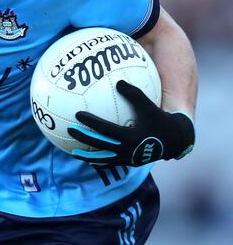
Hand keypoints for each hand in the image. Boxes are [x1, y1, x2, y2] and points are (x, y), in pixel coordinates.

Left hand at [67, 80, 194, 166]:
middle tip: (69, 129)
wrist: (175, 141)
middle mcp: (127, 150)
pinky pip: (110, 162)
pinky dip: (98, 160)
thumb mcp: (149, 106)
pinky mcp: (128, 162)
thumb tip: (119, 81)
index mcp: (130, 137)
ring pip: (103, 158)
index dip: (91, 122)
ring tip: (73, 152)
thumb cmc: (160, 120)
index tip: (77, 114)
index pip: (105, 129)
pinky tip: (88, 156)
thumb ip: (134, 94)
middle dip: (83, 137)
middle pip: (99, 144)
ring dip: (87, 155)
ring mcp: (127, 158)